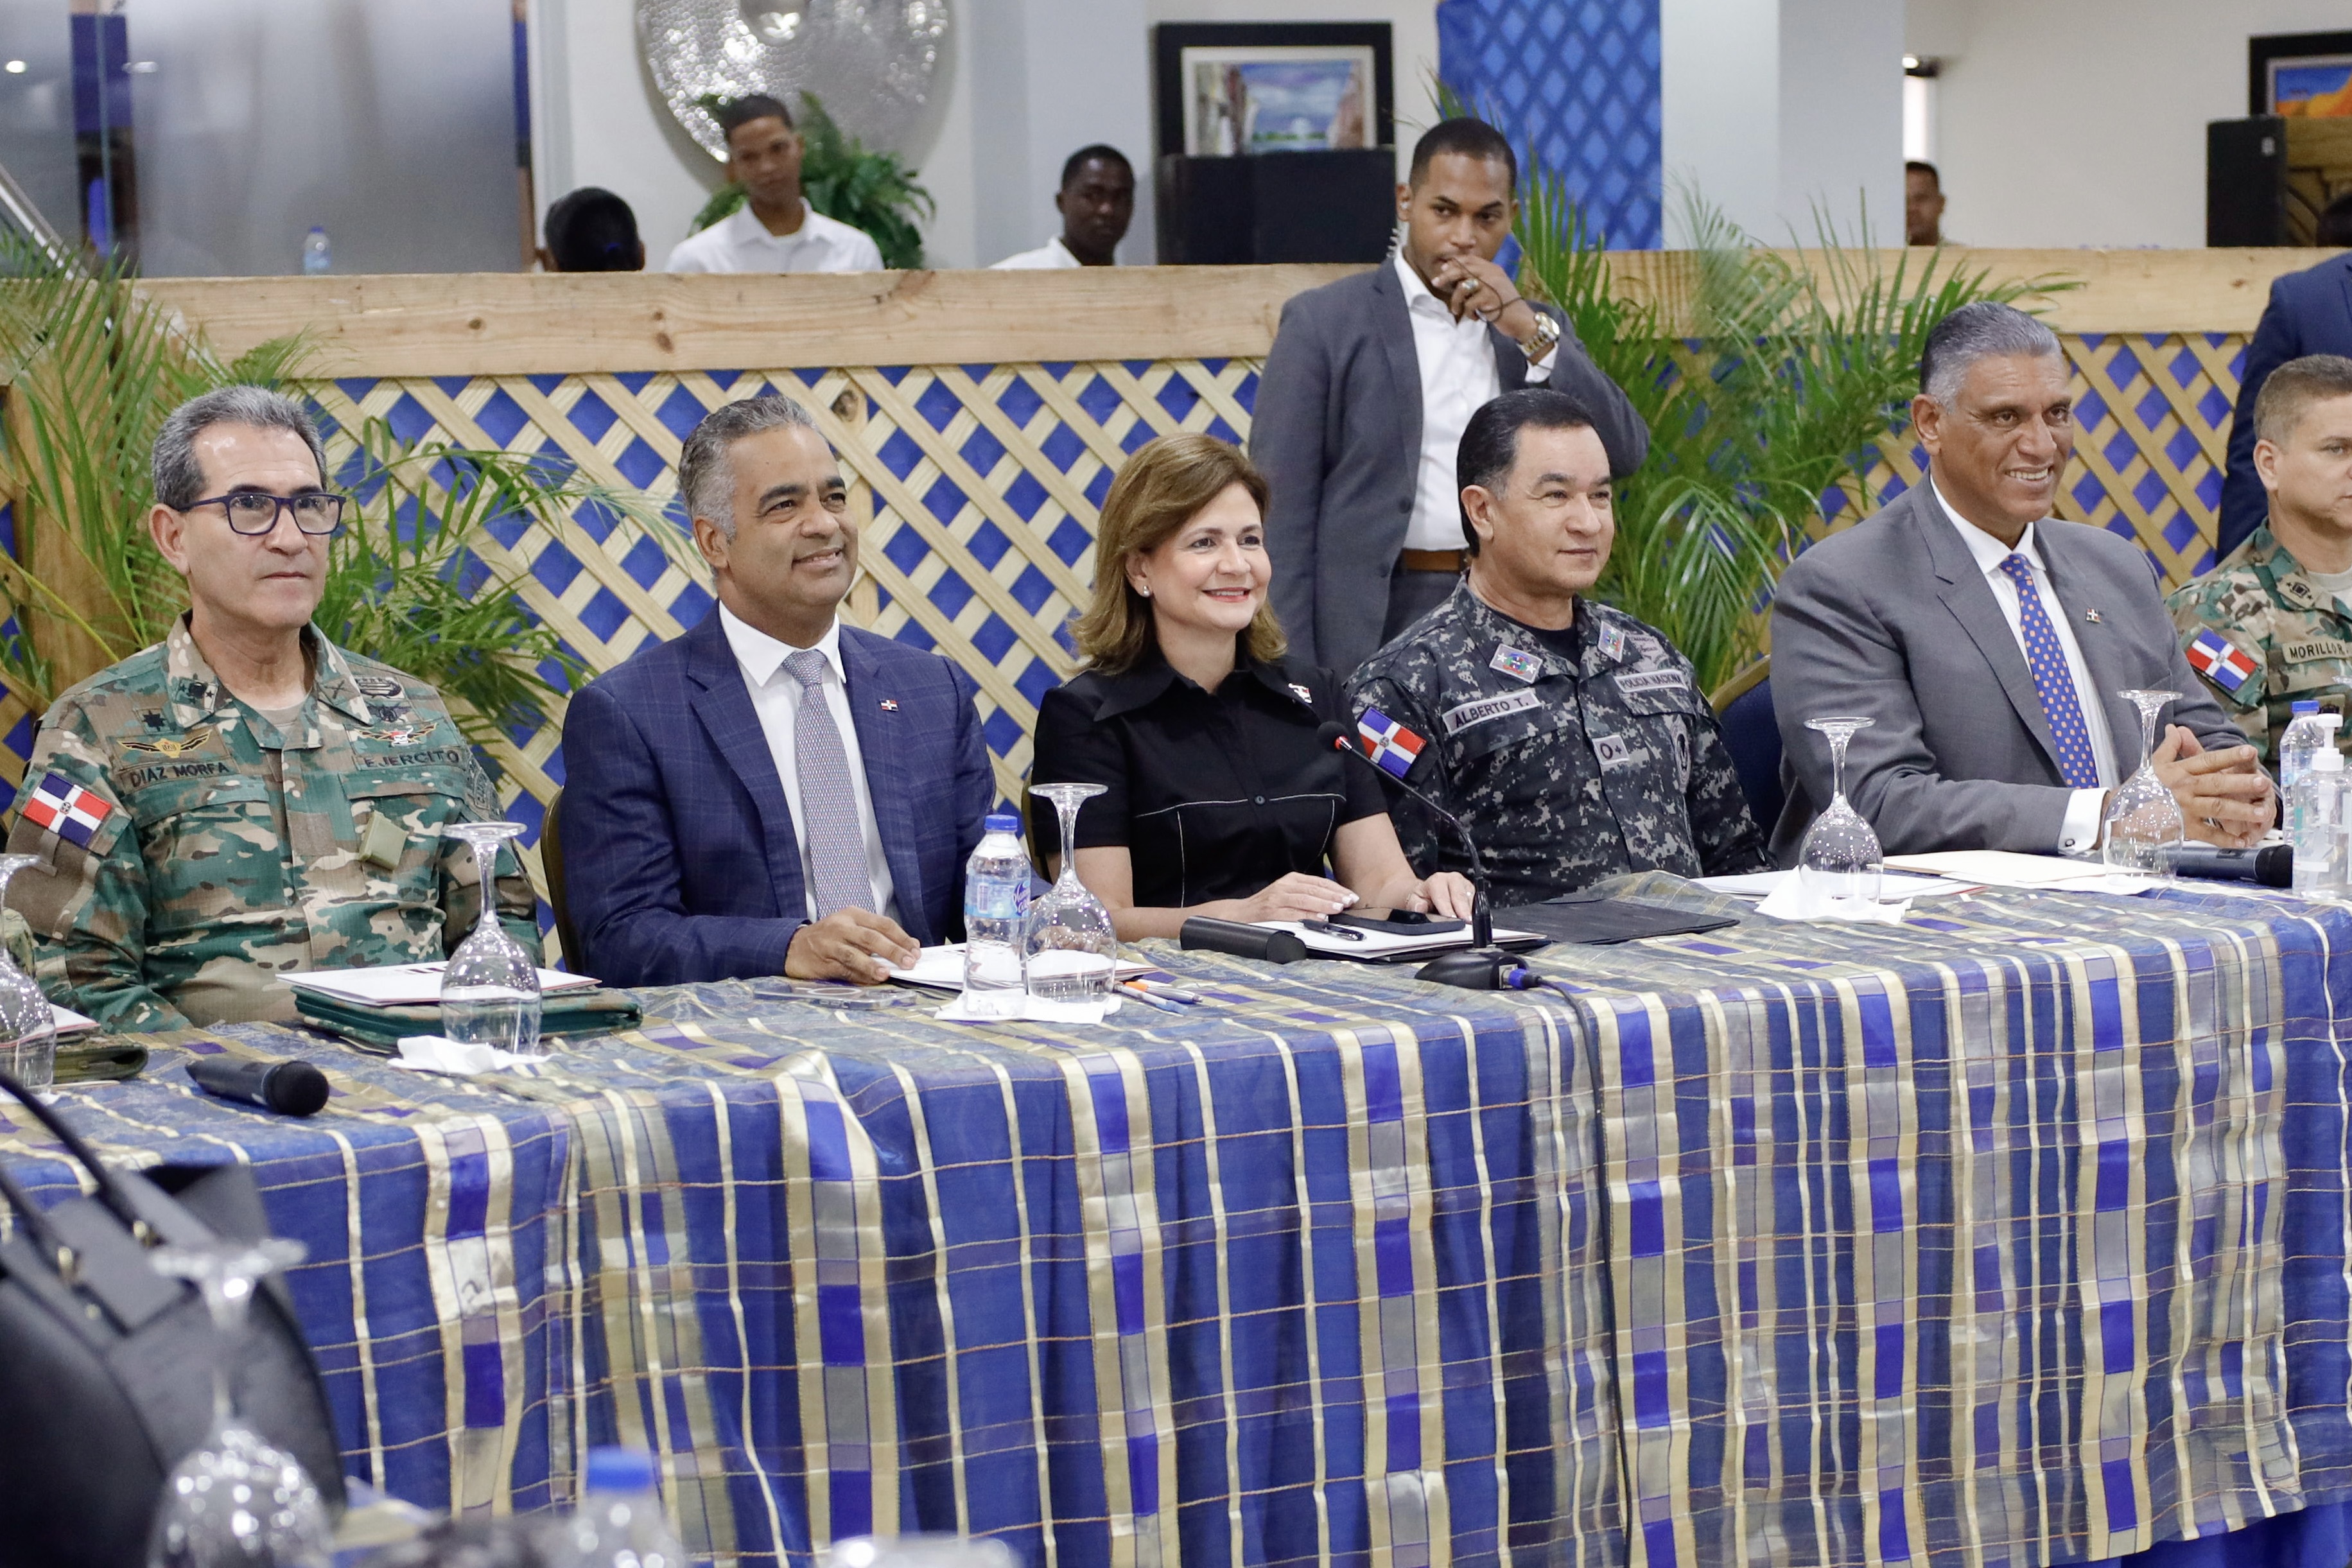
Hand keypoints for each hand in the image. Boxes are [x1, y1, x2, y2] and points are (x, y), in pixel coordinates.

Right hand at [785, 908, 920, 983]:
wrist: (794, 946)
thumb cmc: (829, 937)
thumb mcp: (851, 928)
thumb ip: (876, 936)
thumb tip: (907, 949)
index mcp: (853, 914)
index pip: (883, 924)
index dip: (901, 937)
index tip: (915, 949)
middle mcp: (842, 926)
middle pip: (871, 937)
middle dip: (893, 950)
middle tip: (909, 962)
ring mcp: (831, 944)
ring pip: (855, 953)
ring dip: (873, 965)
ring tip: (887, 973)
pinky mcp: (823, 961)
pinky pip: (844, 969)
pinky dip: (859, 975)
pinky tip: (870, 980)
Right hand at [1235, 872, 1358, 922]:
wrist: (1240, 913)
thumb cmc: (1267, 905)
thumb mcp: (1288, 895)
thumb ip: (1307, 896)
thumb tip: (1333, 902)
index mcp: (1291, 880)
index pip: (1318, 882)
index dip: (1336, 888)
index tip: (1351, 895)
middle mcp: (1284, 886)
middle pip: (1313, 889)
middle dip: (1333, 895)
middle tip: (1349, 901)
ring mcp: (1277, 899)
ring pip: (1304, 899)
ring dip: (1323, 904)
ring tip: (1338, 908)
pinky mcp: (1270, 912)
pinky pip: (1292, 913)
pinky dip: (1307, 915)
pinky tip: (1319, 918)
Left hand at [1408, 872, 1477, 919]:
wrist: (1427, 893)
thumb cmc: (1423, 897)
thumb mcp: (1414, 900)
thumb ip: (1415, 904)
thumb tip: (1420, 907)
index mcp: (1437, 880)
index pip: (1443, 896)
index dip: (1448, 908)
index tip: (1451, 918)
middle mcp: (1452, 879)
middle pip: (1460, 895)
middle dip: (1463, 910)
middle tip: (1466, 922)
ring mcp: (1464, 883)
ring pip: (1470, 897)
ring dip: (1470, 911)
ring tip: (1470, 923)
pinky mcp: (1472, 890)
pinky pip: (1476, 900)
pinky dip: (1474, 910)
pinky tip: (1472, 918)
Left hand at [1424, 251, 1534, 335]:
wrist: (1521, 320)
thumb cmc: (1505, 306)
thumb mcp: (1493, 288)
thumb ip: (1480, 280)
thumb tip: (1456, 278)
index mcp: (1493, 269)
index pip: (1470, 259)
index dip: (1455, 263)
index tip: (1443, 269)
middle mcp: (1492, 273)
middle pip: (1462, 269)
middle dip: (1446, 276)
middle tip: (1436, 283)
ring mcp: (1491, 285)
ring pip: (1462, 288)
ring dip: (1456, 302)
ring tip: (1457, 311)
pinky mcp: (1490, 299)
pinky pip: (1469, 304)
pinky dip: (1469, 313)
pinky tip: (1475, 317)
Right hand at [2152, 725, 2274, 847]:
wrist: (2124, 816)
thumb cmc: (2142, 789)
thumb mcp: (2154, 765)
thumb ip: (2169, 747)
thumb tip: (2175, 728)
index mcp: (2180, 771)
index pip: (2208, 761)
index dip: (2229, 756)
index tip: (2250, 752)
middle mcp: (2185, 788)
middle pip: (2217, 784)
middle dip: (2241, 783)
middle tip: (2263, 782)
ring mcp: (2186, 809)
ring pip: (2217, 808)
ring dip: (2241, 811)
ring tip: (2263, 812)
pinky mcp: (2185, 829)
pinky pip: (2209, 834)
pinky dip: (2226, 839)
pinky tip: (2243, 841)